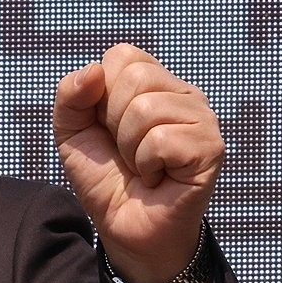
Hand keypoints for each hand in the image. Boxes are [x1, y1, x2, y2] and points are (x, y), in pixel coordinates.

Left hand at [53, 43, 223, 282]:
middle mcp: (182, 94)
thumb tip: (93, 70)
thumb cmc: (104, 177)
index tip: (106, 126)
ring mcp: (201, 119)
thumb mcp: (72, 132)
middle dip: (114, 121)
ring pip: (147, 108)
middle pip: (135, 77)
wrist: (122, 226)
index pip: (122, 55)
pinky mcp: (211, 147)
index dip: (100, 94)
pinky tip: (158, 177)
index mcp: (153, 83)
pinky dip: (147, 163)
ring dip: (130, 147)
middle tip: (126, 150)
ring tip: (141, 165)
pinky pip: (163, 138)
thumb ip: (71, 96)